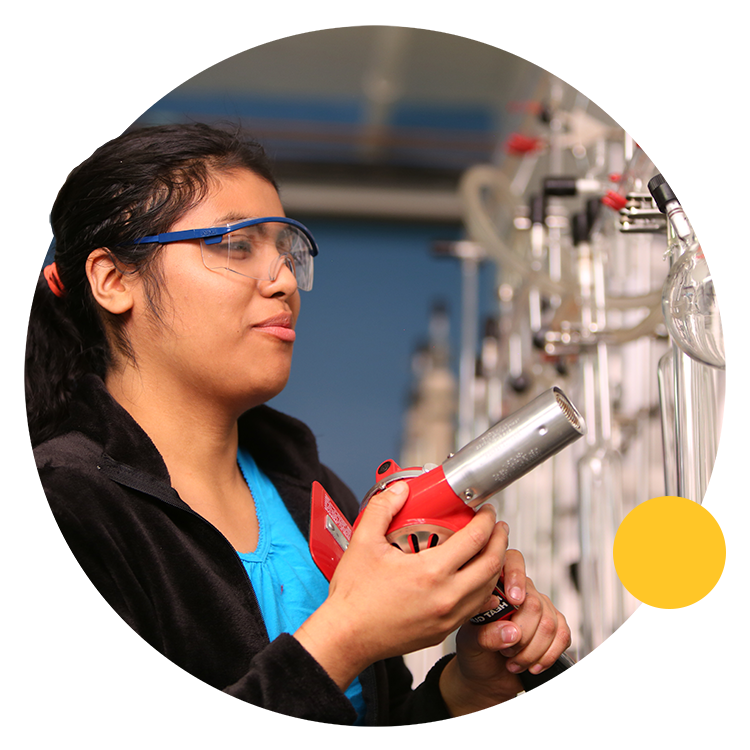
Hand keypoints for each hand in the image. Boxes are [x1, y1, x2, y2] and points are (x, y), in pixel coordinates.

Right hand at [295, 481, 509, 689]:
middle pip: (491, 565)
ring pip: (487, 589)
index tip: (486, 510)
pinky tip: (474, 578)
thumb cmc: (354, 596)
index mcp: (430, 573)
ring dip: (494, 565)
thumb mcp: (363, 542)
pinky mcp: (443, 632)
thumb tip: (400, 490)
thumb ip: (382, 509)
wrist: (346, 637)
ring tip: (490, 548)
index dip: (486, 521)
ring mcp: (447, 618)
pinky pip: (475, 608)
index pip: (474, 540)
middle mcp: (445, 597)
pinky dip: (482, 589)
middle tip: (496, 526)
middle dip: (499, 540)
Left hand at [440, 548, 571, 722]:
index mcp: (496, 584)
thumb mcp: (469, 643)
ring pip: (549, 622)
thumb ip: (486, 635)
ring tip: (513, 659)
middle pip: (533, 602)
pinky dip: (548, 655)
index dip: (516, 577)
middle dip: (521, 634)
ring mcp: (540, 608)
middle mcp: (521, 592)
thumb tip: (512, 632)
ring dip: (532, 650)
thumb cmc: (474, 652)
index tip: (513, 599)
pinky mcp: (554, 628)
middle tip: (505, 650)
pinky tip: (533, 664)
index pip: (513, 561)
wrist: (485, 677)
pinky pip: (563, 635)